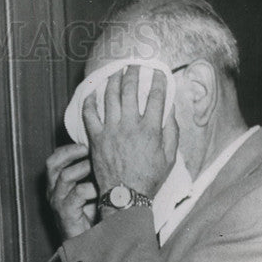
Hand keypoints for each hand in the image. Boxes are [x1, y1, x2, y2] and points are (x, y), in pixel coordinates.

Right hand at [46, 143, 98, 238]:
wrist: (89, 242)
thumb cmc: (93, 214)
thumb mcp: (92, 187)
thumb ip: (93, 171)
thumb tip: (109, 150)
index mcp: (57, 183)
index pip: (56, 157)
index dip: (70, 148)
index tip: (88, 142)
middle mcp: (53, 191)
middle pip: (53, 163)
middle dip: (72, 153)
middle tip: (90, 149)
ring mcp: (57, 202)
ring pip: (65, 176)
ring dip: (84, 169)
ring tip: (99, 169)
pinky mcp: (65, 213)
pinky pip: (77, 194)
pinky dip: (91, 189)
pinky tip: (101, 190)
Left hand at [82, 66, 177, 198]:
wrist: (126, 196)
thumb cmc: (149, 179)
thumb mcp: (170, 157)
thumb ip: (172, 132)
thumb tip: (170, 110)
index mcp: (151, 129)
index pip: (156, 95)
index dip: (158, 79)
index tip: (158, 71)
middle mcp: (130, 126)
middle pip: (130, 90)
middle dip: (133, 73)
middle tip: (133, 65)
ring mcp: (111, 131)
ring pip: (109, 97)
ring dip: (112, 80)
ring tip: (115, 72)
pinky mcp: (96, 139)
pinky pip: (89, 115)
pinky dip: (90, 101)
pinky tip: (92, 93)